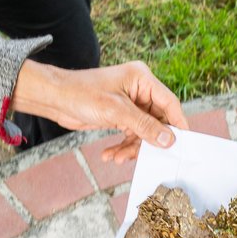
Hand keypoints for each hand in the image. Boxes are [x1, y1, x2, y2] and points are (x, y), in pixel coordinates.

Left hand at [12, 60, 188, 162]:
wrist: (54, 98)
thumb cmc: (81, 94)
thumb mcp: (116, 111)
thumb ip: (145, 126)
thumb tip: (169, 140)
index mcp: (142, 79)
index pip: (169, 103)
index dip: (177, 124)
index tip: (182, 144)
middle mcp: (139, 90)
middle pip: (158, 121)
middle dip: (149, 141)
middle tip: (143, 157)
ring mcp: (130, 104)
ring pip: (144, 131)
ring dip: (132, 147)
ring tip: (118, 158)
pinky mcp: (120, 115)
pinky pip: (131, 134)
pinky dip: (123, 146)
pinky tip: (111, 155)